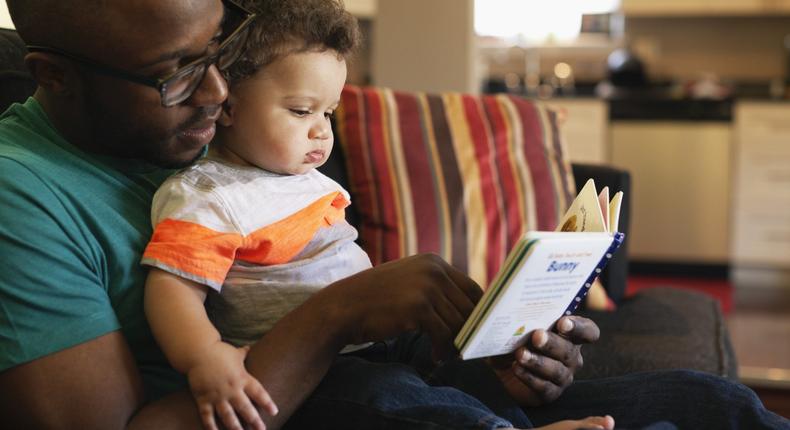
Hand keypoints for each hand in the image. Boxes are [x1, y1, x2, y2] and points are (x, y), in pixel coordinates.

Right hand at [187, 342, 277, 429]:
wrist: (198, 352)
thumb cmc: (219, 351)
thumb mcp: (234, 353)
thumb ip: (243, 354)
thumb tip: (248, 348)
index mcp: (242, 377)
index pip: (258, 392)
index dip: (266, 402)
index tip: (274, 412)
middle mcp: (231, 389)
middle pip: (245, 408)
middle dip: (254, 420)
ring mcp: (217, 395)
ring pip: (228, 415)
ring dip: (235, 427)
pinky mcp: (203, 399)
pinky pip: (207, 416)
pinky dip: (210, 426)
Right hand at [316, 253, 482, 360]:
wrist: (344, 306)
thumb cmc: (376, 300)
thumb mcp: (409, 283)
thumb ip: (436, 290)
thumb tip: (468, 314)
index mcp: (434, 262)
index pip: (472, 289)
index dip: (480, 312)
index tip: (480, 331)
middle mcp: (434, 270)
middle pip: (470, 307)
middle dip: (472, 332)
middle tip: (468, 351)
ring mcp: (427, 287)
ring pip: (459, 322)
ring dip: (456, 344)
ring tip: (448, 356)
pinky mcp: (419, 307)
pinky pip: (444, 334)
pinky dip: (442, 349)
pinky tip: (434, 357)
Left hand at [490, 315, 599, 406]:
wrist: (504, 366)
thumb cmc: (517, 340)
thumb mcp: (520, 327)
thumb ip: (525, 319)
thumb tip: (516, 311)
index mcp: (571, 336)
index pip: (588, 331)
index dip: (579, 327)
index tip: (563, 322)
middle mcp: (571, 357)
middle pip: (569, 350)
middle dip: (552, 343)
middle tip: (536, 336)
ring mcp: (563, 376)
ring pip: (556, 370)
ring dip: (538, 361)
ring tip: (521, 354)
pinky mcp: (550, 393)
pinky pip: (543, 387)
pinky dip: (529, 376)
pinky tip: (516, 367)